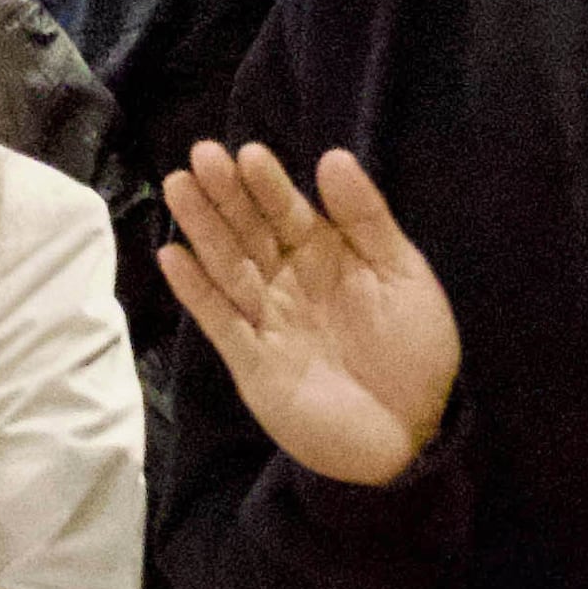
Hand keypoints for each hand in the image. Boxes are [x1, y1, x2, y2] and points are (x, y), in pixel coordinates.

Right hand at [157, 142, 461, 487]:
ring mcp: (268, 321)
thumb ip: (367, 219)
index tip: (249, 153)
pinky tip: (173, 256)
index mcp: (326, 256)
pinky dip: (196, 291)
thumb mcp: (403, 275)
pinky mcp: (253, 362)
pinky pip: (220, 321)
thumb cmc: (414, 352)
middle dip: (225, 196)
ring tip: (178, 188)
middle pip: (250, 232)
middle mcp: (289, 282)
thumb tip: (332, 157)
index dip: (267, 184)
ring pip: (228, 267)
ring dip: (202, 230)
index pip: (289, 211)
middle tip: (200, 156)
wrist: (412, 434)